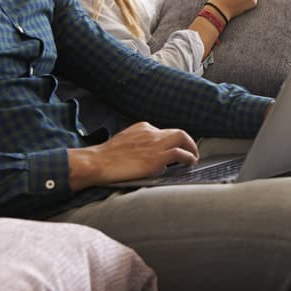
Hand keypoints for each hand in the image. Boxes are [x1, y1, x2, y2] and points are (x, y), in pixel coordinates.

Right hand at [69, 122, 197, 189]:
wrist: (97, 162)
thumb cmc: (106, 157)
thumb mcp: (124, 142)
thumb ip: (138, 143)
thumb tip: (147, 155)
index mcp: (142, 127)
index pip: (164, 132)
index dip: (172, 141)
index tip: (177, 149)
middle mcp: (151, 132)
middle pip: (177, 132)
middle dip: (188, 142)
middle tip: (192, 151)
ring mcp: (154, 144)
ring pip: (182, 138)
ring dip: (192, 148)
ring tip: (193, 158)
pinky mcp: (156, 158)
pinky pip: (180, 154)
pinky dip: (188, 157)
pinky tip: (190, 163)